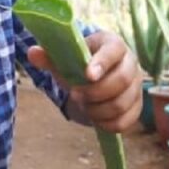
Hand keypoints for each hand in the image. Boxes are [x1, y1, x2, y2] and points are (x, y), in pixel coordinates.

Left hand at [28, 30, 142, 132]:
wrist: (94, 75)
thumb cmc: (79, 62)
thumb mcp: (64, 57)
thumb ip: (49, 56)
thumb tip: (32, 53)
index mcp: (113, 44)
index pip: (114, 50)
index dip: (102, 62)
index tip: (87, 75)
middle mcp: (131, 63)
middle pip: (121, 80)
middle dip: (95, 92)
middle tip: (76, 95)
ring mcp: (136, 85)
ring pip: (122, 103)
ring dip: (98, 109)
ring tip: (84, 105)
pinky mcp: (136, 106)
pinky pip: (125, 121)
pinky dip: (107, 123)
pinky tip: (94, 117)